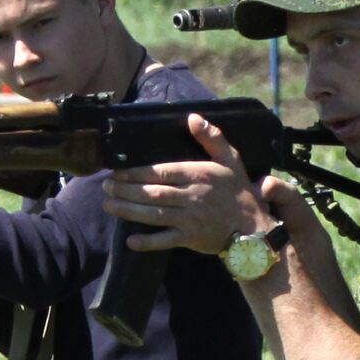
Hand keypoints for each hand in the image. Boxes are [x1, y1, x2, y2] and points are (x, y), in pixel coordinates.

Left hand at [102, 113, 279, 254]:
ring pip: (155, 214)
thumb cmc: (239, 191)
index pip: (162, 171)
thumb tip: (193, 117)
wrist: (254, 227)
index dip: (137, 172)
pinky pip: (166, 240)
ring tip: (108, 205)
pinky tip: (131, 241)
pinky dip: (148, 242)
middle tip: (105, 186)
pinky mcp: (191, 238)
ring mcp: (190, 219)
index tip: (117, 171)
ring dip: (129, 210)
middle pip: (153, 192)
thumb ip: (212, 138)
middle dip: (126, 189)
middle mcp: (192, 196)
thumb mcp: (231, 159)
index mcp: (198, 174)